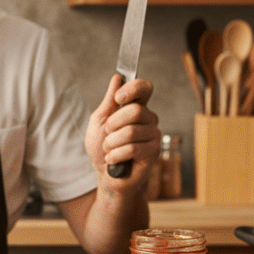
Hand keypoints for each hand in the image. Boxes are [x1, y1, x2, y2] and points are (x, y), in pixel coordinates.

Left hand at [85, 74, 160, 188]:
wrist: (105, 175)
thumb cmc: (102, 148)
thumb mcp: (99, 121)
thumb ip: (108, 101)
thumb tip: (117, 78)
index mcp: (136, 108)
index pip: (145, 88)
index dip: (133, 89)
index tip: (118, 98)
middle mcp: (148, 119)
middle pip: (135, 110)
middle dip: (113, 124)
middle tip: (107, 134)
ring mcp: (153, 135)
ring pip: (130, 132)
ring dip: (111, 143)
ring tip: (110, 150)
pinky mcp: (153, 152)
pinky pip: (132, 148)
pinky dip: (116, 155)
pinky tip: (113, 160)